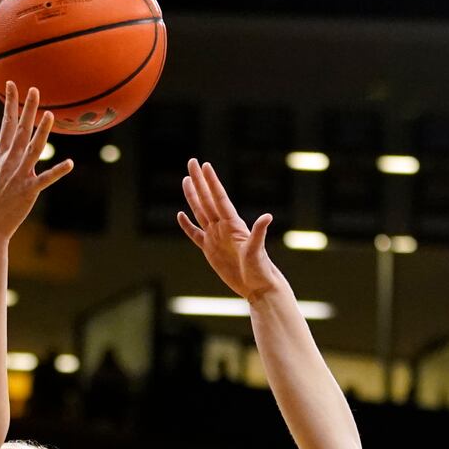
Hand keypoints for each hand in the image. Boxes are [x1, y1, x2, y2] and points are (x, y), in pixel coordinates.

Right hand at [0, 81, 73, 244]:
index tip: (12, 84)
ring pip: (33, 149)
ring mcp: (20, 174)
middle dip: (27, 109)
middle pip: (20, 130)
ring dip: (42, 132)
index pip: (5, 123)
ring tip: (50, 115)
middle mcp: (10, 161)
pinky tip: (70, 163)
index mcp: (0, 154)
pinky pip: (46, 179)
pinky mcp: (29, 190)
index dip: (10, 103)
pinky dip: (58, 171)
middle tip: (35, 90)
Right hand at [176, 158, 282, 301]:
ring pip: (200, 212)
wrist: (258, 287)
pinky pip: (195, 234)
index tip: (205, 165)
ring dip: (193, 196)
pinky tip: (180, 214)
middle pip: (207, 199)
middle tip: (192, 161)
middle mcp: (223, 227)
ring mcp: (215, 237)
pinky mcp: (210, 250)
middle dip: (199, 180)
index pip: (219, 198)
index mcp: (233, 225)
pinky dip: (187, 225)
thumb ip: (259, 232)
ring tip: (186, 179)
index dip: (211, 181)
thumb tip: (267, 216)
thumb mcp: (257, 251)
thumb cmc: (260, 269)